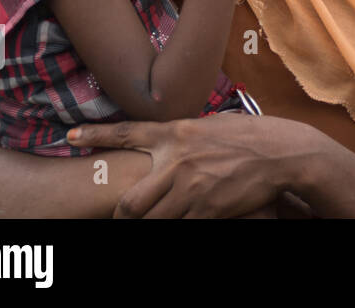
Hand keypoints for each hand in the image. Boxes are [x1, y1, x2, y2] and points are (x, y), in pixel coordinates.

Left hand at [66, 112, 327, 217]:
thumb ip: (187, 135)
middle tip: (122, 219)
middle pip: (130, 202)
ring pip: (150, 222)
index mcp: (179, 132)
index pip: (128, 133)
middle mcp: (179, 161)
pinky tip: (187, 221)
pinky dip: (178, 228)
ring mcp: (191, 189)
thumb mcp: (214, 125)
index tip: (69, 137)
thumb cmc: (254, 136)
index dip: (95, 136)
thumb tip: (169, 141)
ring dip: (149, 227)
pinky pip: (179, 228)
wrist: (284, 154)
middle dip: (121, 217)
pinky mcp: (207, 211)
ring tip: (153, 222)